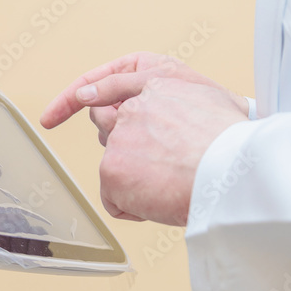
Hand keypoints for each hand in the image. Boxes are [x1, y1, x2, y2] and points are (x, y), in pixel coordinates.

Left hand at [40, 52, 248, 224]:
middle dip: (120, 146)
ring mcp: (119, 137)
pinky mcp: (112, 168)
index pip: (108, 85)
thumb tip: (194, 116)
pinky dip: (134, 209)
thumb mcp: (219, 100)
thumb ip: (188, 102)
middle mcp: (132, 105)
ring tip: (171, 184)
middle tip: (157, 166)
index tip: (53, 115)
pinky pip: (114, 200)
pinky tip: (162, 201)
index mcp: (159, 81)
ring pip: (113, 166)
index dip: (74, 99)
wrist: (233, 168)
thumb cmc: (237, 144)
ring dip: (135, 181)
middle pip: (104, 125)